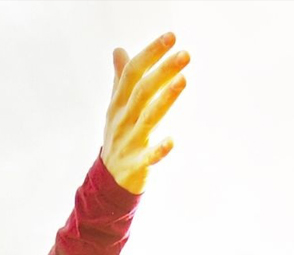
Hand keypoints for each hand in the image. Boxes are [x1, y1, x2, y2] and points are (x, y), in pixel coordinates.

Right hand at [104, 31, 188, 194]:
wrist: (108, 180)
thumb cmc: (118, 137)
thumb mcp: (115, 107)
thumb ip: (120, 79)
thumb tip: (119, 50)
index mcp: (118, 103)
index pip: (132, 72)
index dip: (151, 53)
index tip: (171, 37)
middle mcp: (122, 119)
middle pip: (142, 91)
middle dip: (163, 71)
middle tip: (185, 54)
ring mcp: (129, 142)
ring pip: (147, 118)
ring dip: (165, 100)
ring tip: (183, 81)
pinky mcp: (136, 165)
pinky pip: (148, 157)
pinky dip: (159, 150)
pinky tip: (172, 141)